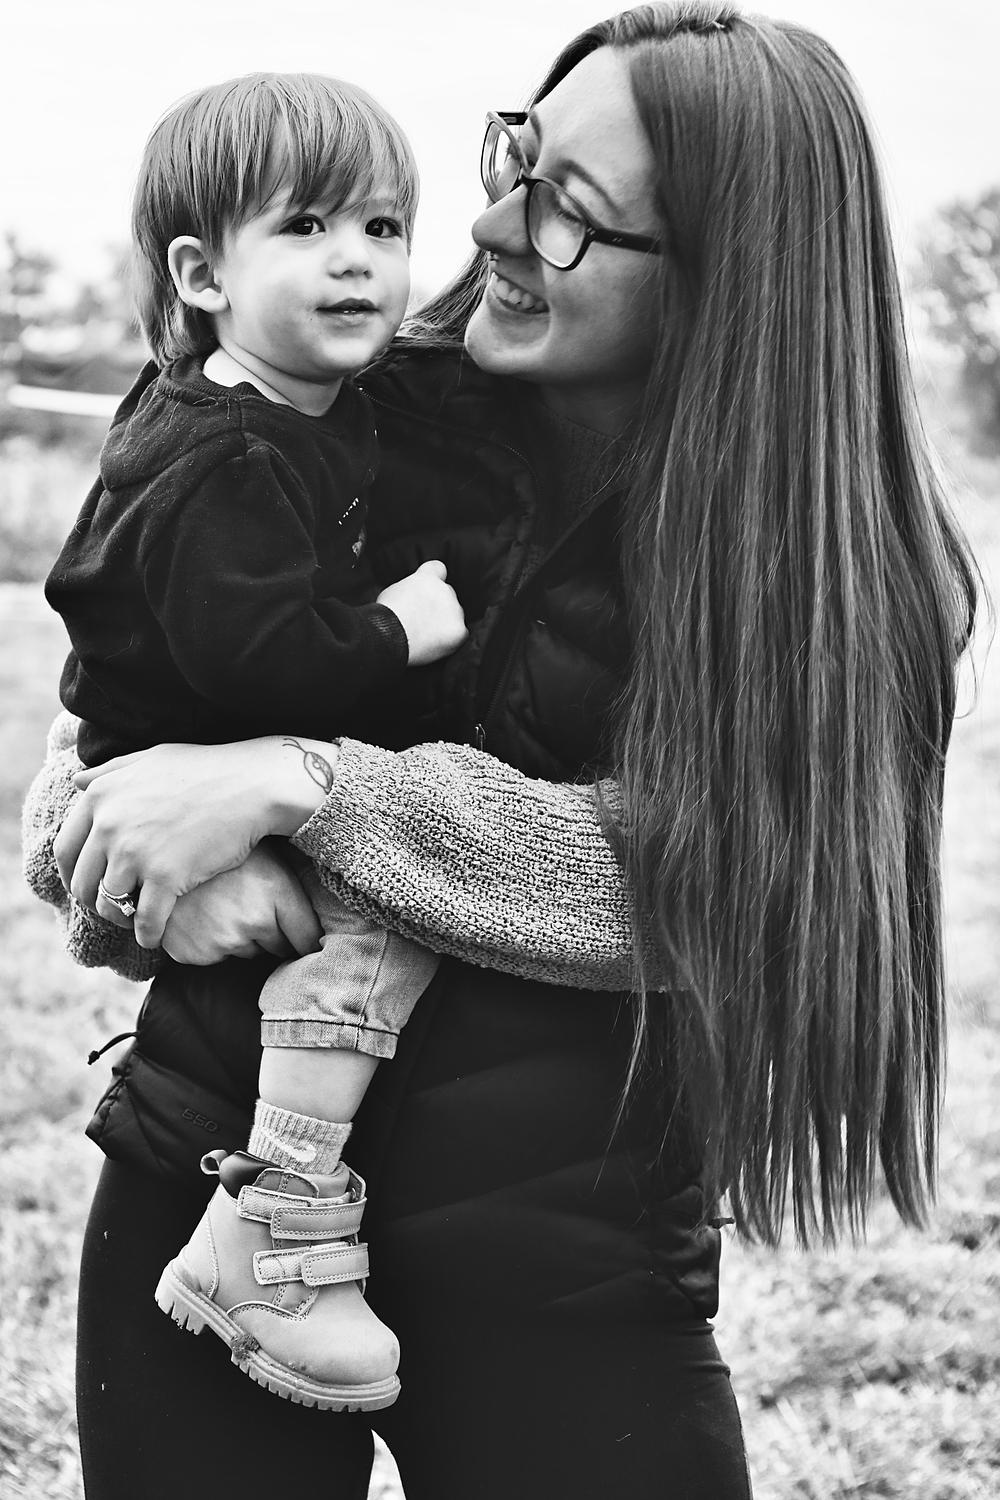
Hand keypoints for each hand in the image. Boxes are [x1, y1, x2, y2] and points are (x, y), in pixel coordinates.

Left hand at [55, 737, 333, 946]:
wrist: (251, 784)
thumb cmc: (205, 769)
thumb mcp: (150, 758)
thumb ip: (109, 771)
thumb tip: (78, 782)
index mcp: (100, 797)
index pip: (65, 849)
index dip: (73, 874)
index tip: (88, 885)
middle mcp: (109, 825)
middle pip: (82, 882)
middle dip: (93, 901)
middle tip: (113, 908)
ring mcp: (135, 853)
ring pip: (109, 905)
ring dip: (120, 919)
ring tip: (135, 921)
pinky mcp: (165, 877)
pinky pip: (145, 921)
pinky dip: (147, 935)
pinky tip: (154, 938)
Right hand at [162, 844, 321, 964]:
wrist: (165, 842)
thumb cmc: (226, 847)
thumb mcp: (270, 857)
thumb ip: (300, 891)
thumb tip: (324, 931)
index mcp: (276, 894)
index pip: (308, 939)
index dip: (310, 940)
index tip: (308, 940)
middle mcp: (252, 921)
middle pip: (280, 949)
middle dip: (273, 933)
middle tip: (252, 902)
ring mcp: (220, 939)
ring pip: (247, 953)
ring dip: (241, 937)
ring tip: (224, 903)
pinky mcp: (191, 952)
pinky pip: (215, 958)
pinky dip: (211, 943)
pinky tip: (203, 915)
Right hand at [377, 559, 467, 666]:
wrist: (389, 637)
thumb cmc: (384, 618)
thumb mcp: (392, 592)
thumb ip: (410, 589)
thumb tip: (414, 596)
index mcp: (427, 578)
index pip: (438, 568)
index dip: (434, 578)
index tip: (428, 589)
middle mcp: (445, 590)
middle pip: (447, 594)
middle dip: (438, 605)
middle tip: (421, 621)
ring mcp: (454, 610)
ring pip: (454, 615)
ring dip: (443, 623)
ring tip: (422, 636)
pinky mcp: (459, 631)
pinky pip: (459, 635)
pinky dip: (449, 641)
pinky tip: (432, 645)